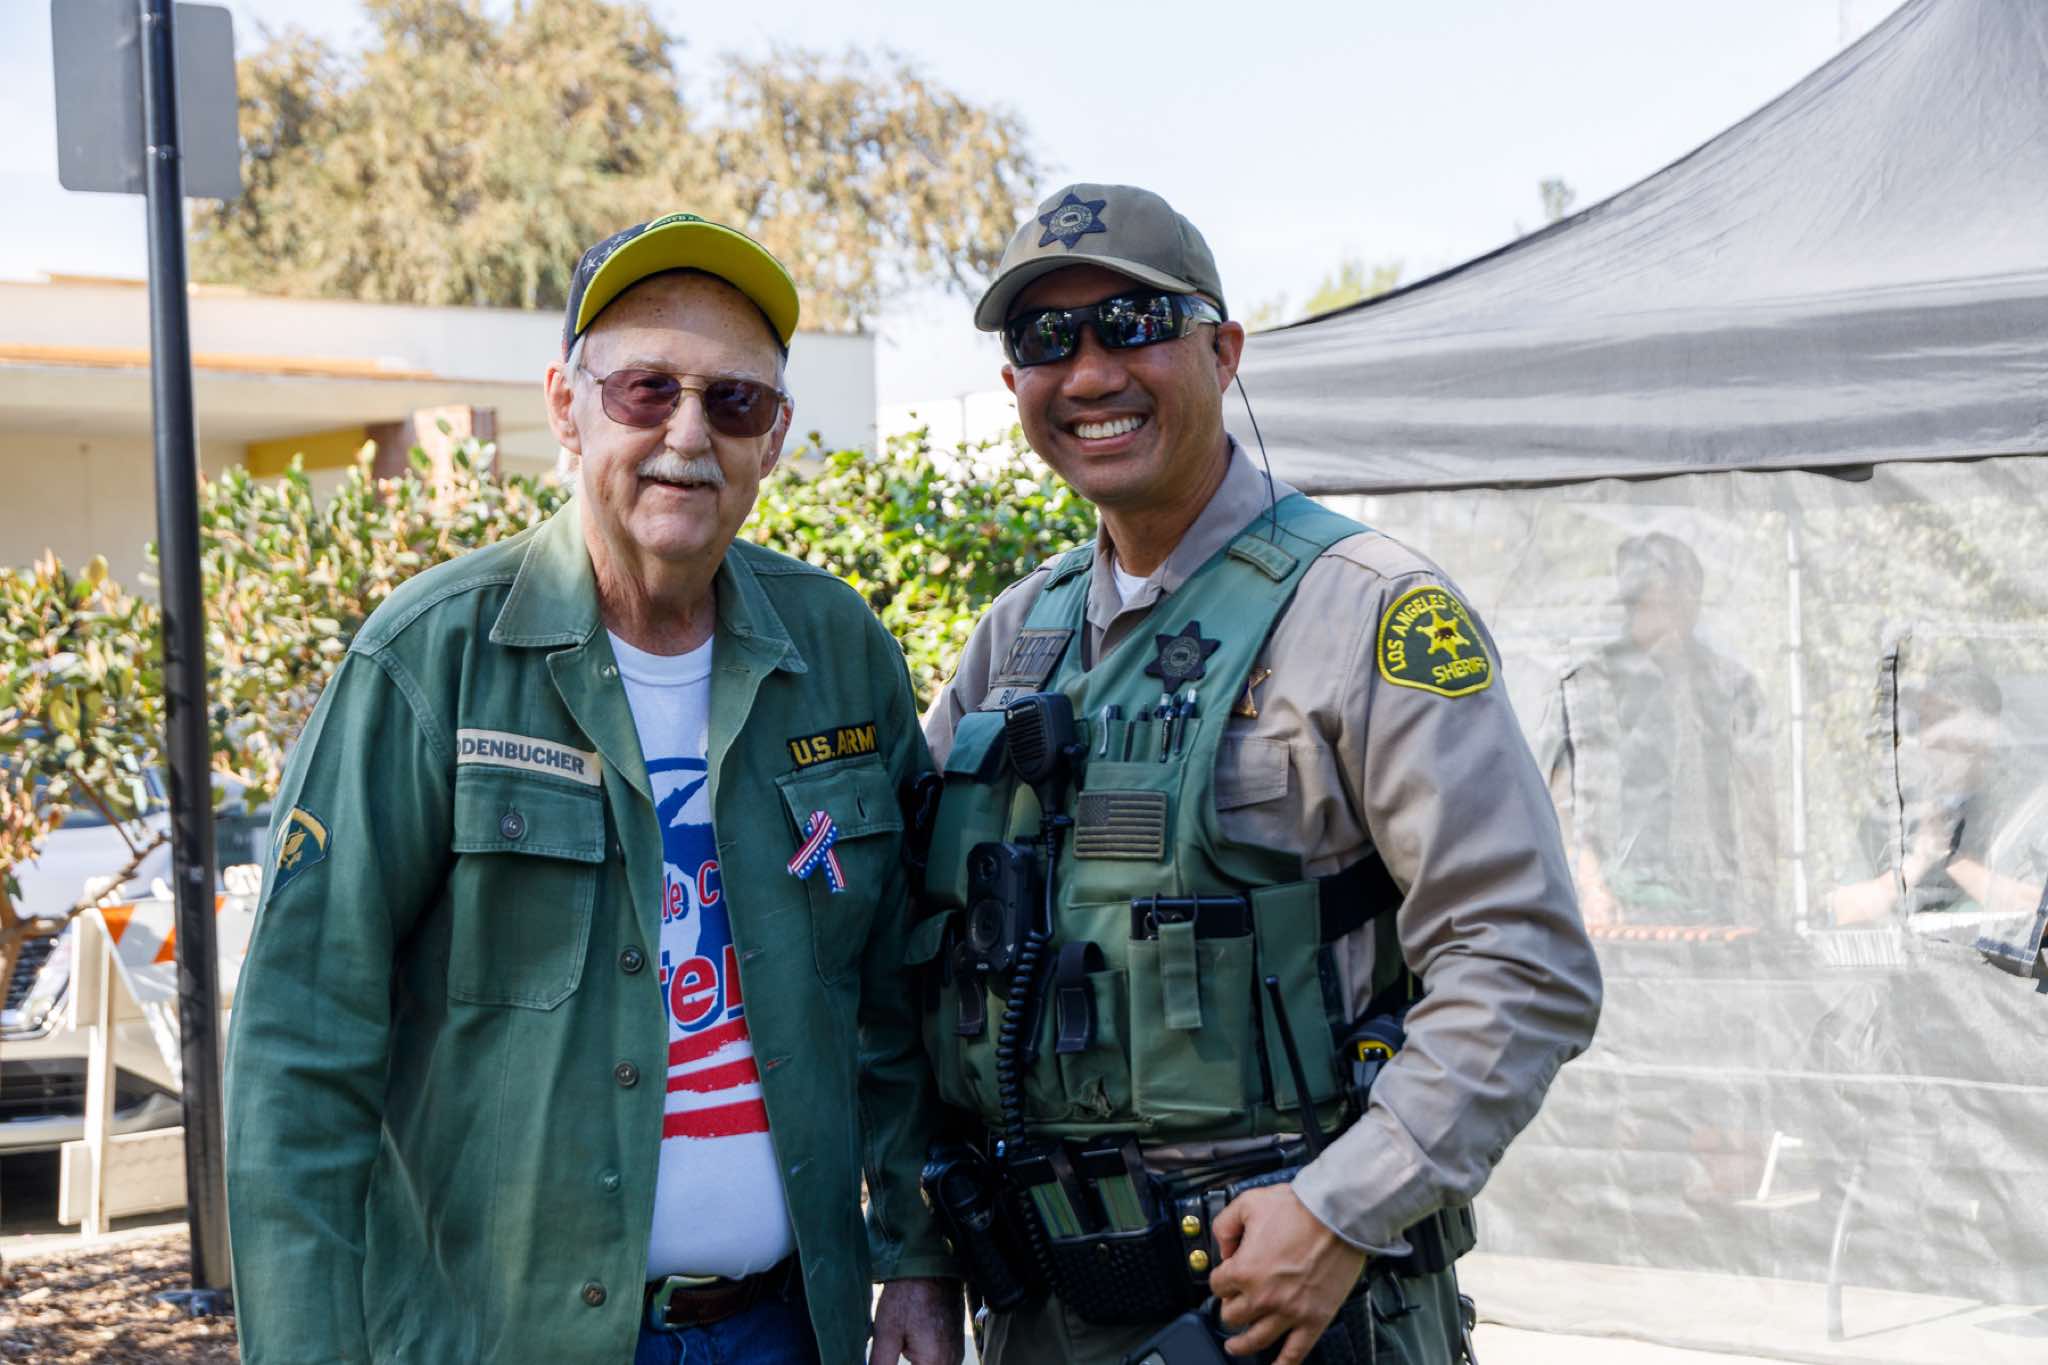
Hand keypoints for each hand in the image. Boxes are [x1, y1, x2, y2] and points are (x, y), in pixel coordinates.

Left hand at [869, 1276, 963, 1364]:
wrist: (931, 1264)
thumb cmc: (908, 1295)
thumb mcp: (886, 1332)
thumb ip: (880, 1363)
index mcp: (935, 1363)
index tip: (886, 1358)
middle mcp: (951, 1362)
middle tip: (892, 1350)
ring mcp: (956, 1353)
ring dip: (918, 1364)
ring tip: (899, 1348)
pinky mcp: (955, 1343)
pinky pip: (942, 1364)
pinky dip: (926, 1362)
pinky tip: (911, 1352)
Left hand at [1208, 1186, 1366, 1364]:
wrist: (1339, 1214)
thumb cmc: (1300, 1207)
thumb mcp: (1249, 1203)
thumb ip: (1226, 1225)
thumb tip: (1223, 1245)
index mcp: (1244, 1270)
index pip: (1217, 1286)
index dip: (1220, 1279)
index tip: (1226, 1277)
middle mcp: (1263, 1296)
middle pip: (1232, 1316)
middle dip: (1229, 1309)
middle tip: (1233, 1306)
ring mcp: (1289, 1312)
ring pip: (1255, 1340)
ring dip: (1241, 1345)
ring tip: (1235, 1346)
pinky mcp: (1314, 1319)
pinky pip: (1295, 1352)